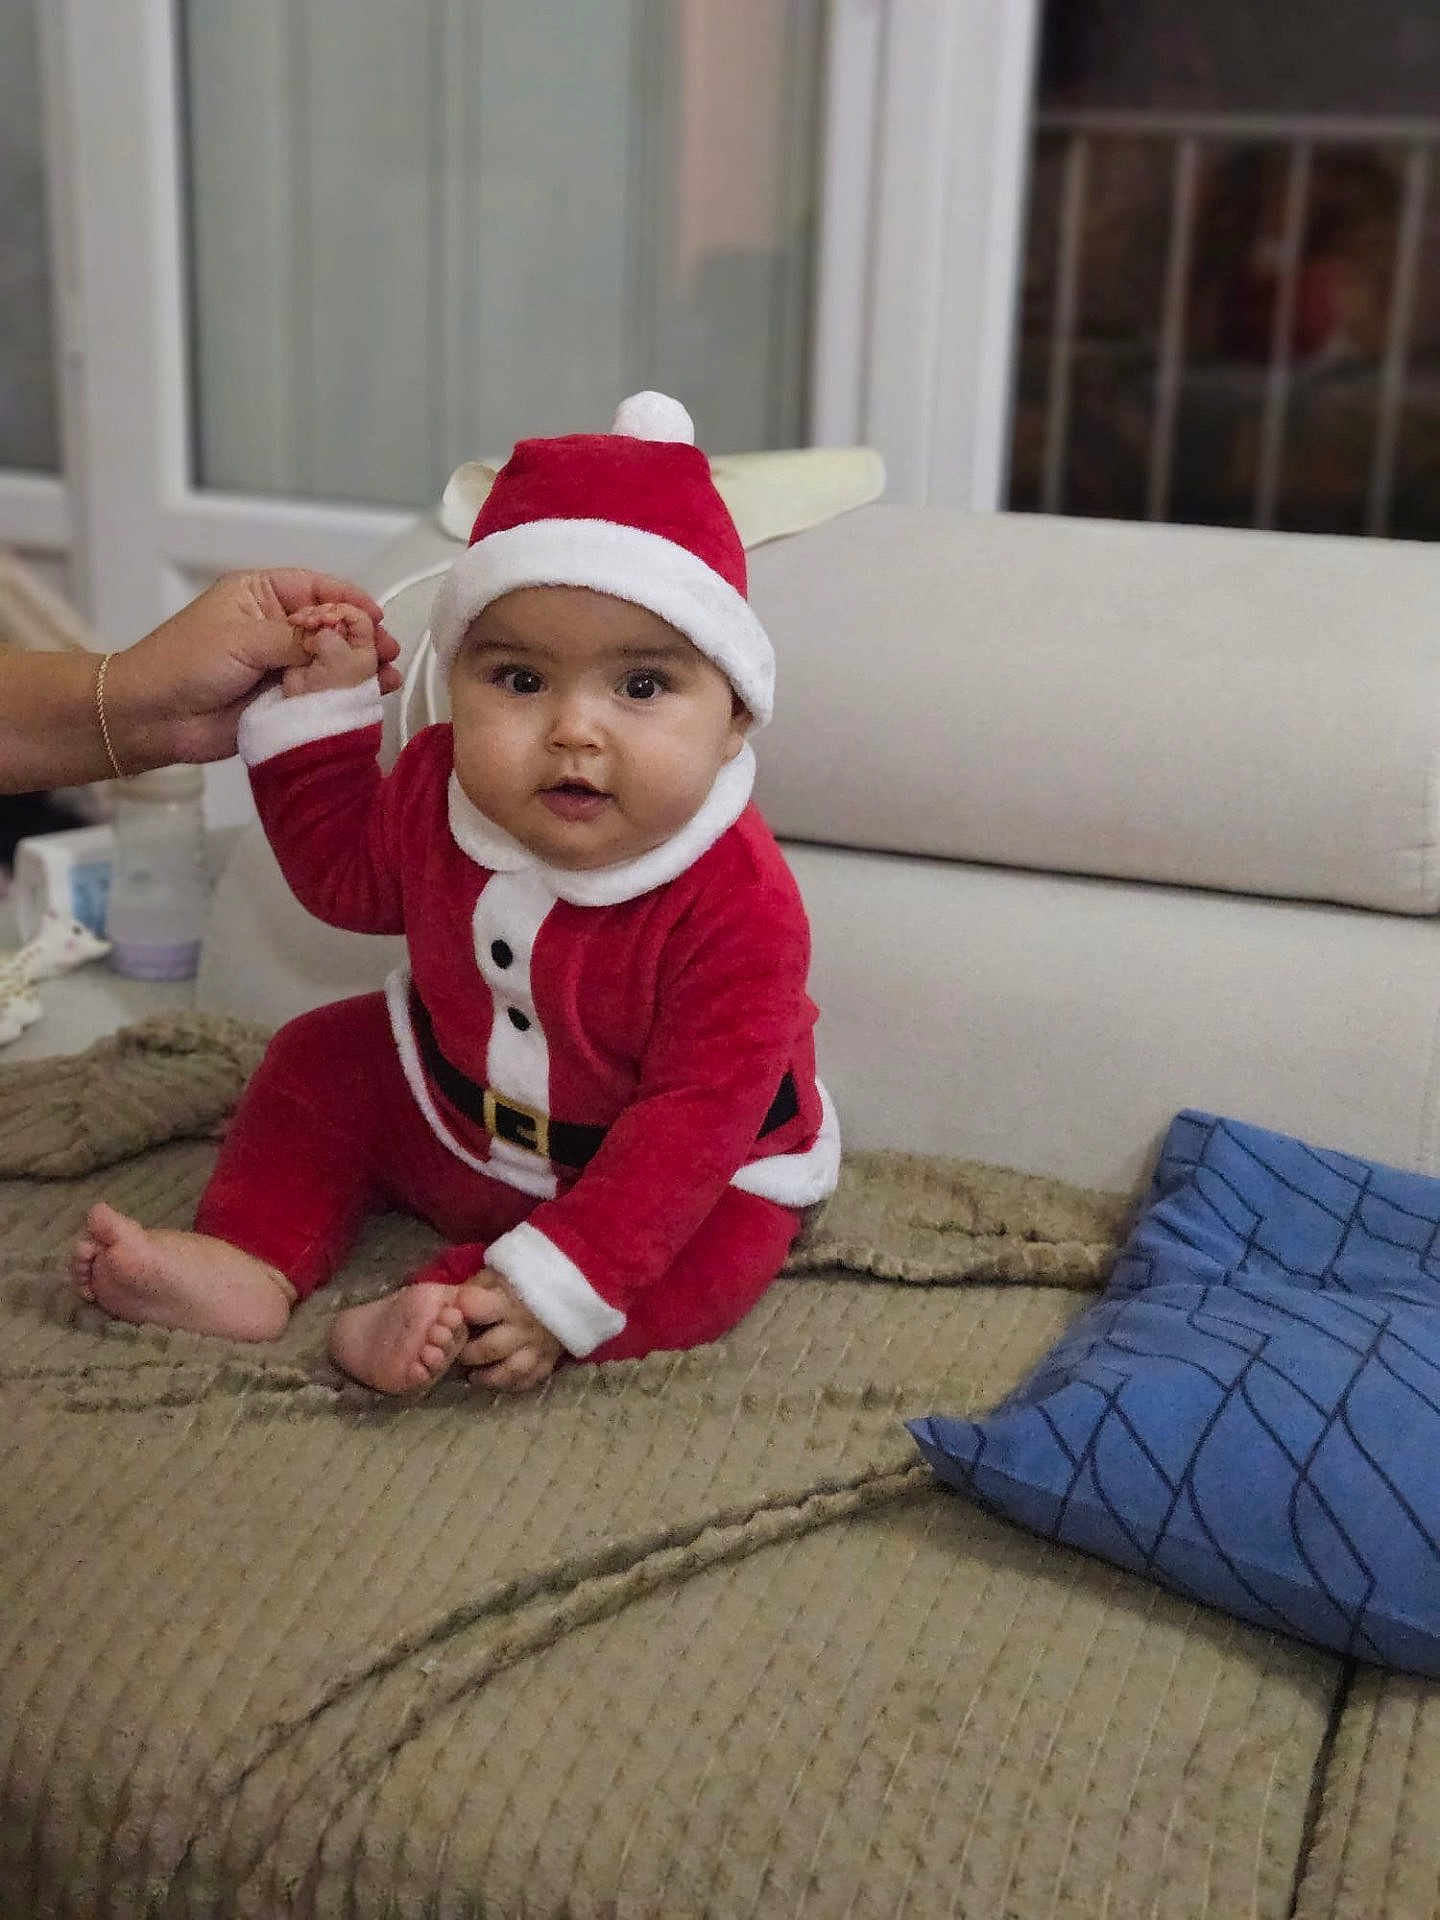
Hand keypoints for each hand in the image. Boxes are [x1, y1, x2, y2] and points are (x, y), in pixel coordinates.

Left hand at [105, 569, 401, 767]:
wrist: (154, 717)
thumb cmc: (184, 663)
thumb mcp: (243, 639)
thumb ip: (297, 638)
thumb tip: (342, 639)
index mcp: (261, 596)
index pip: (317, 589)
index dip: (349, 601)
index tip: (376, 617)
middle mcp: (275, 628)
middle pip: (332, 626)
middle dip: (362, 638)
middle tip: (387, 652)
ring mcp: (281, 665)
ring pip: (331, 662)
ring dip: (360, 668)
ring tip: (386, 677)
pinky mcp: (284, 700)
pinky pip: (322, 694)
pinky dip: (345, 695)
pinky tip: (369, 697)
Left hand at [454, 1268, 564, 1391]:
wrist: (570, 1290)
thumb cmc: (525, 1282)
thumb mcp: (499, 1275)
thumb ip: (475, 1287)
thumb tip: (450, 1303)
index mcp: (507, 1300)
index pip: (478, 1307)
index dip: (462, 1312)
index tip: (453, 1316)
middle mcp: (522, 1327)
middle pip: (489, 1348)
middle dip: (468, 1354)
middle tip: (458, 1353)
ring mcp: (537, 1346)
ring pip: (510, 1372)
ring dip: (487, 1378)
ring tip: (474, 1375)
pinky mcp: (549, 1361)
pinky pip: (528, 1380)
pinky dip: (510, 1385)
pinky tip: (497, 1380)